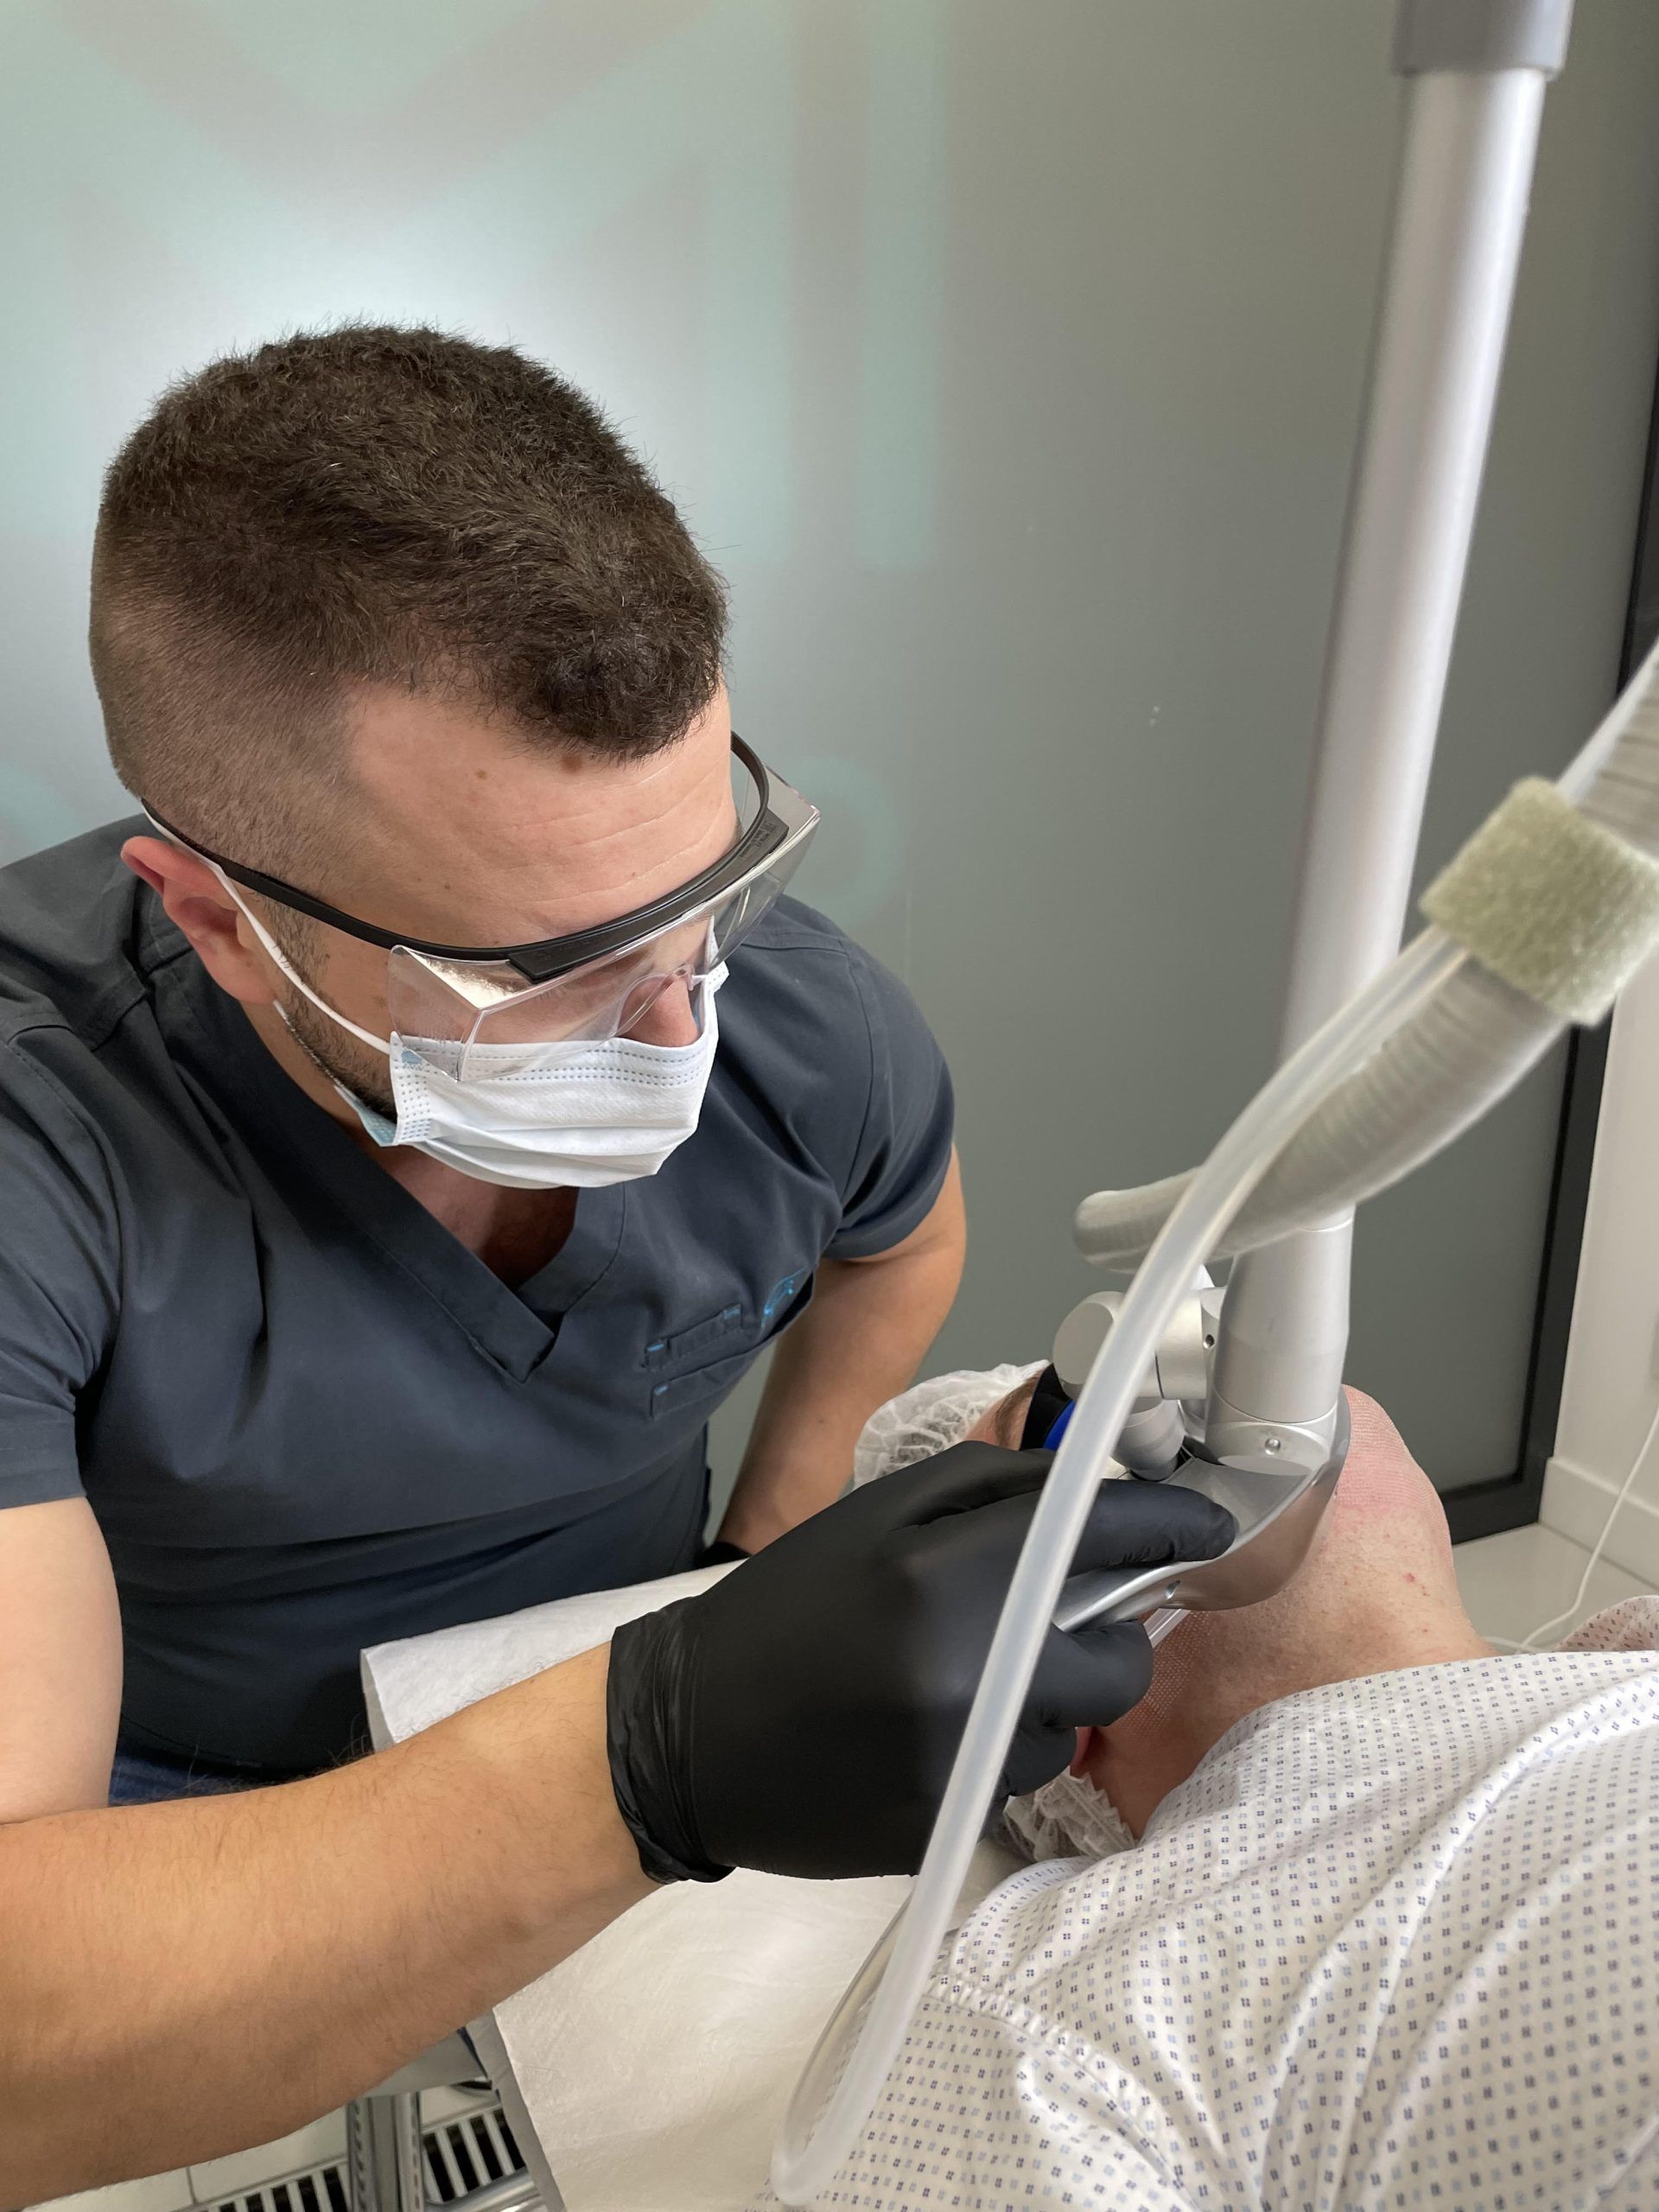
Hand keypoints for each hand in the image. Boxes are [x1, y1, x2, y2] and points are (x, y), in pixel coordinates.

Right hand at [605, 1441, 1235, 1880]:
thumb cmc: (790, 1607)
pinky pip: (1028, 1779)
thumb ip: (990, 1488)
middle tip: (1065, 1620)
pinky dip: (1005, 1749)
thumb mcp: (873, 1514)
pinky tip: (937, 1731)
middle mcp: (971, 1670)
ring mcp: (967, 1758)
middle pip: (1120, 1658)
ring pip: (1077, 1727)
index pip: (1102, 1537)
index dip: (1171, 1524)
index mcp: (947, 1573)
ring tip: (967, 1680)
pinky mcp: (956, 1823)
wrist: (690, 1733)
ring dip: (1050, 1698)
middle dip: (1110, 1635)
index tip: (1207, 1523)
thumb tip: (1097, 1488)